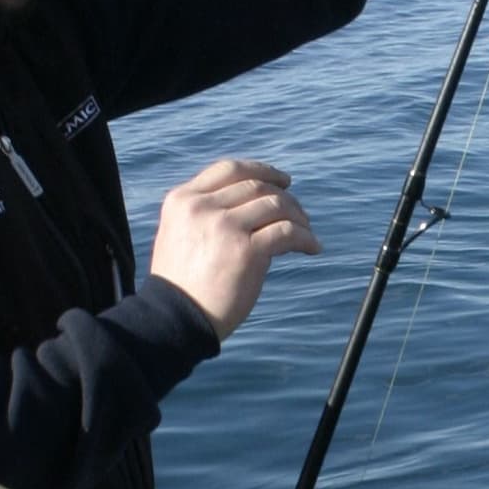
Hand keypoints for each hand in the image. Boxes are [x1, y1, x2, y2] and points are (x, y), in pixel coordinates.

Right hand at [146, 158, 319, 339]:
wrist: (176, 318)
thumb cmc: (181, 284)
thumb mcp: (179, 234)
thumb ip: (204, 213)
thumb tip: (250, 204)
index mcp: (183, 200)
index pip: (229, 170)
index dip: (261, 171)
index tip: (282, 181)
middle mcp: (202, 207)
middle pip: (256, 186)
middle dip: (284, 196)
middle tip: (299, 213)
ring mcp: (224, 226)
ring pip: (276, 204)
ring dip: (298, 217)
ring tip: (307, 231)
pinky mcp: (246, 251)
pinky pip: (287, 232)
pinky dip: (305, 238)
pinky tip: (312, 247)